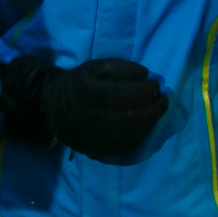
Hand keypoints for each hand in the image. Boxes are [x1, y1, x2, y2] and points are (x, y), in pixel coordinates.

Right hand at [0, 55, 168, 160]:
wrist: (53, 107)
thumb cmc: (79, 82)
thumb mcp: (95, 66)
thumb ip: (122, 68)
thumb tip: (146, 77)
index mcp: (85, 93)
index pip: (121, 95)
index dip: (144, 91)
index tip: (156, 85)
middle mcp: (88, 118)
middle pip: (129, 119)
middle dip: (154, 110)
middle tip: (164, 100)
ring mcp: (92, 137)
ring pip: (130, 135)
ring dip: (151, 123)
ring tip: (158, 112)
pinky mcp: (96, 150)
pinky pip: (125, 146)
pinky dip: (141, 136)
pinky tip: (147, 126)